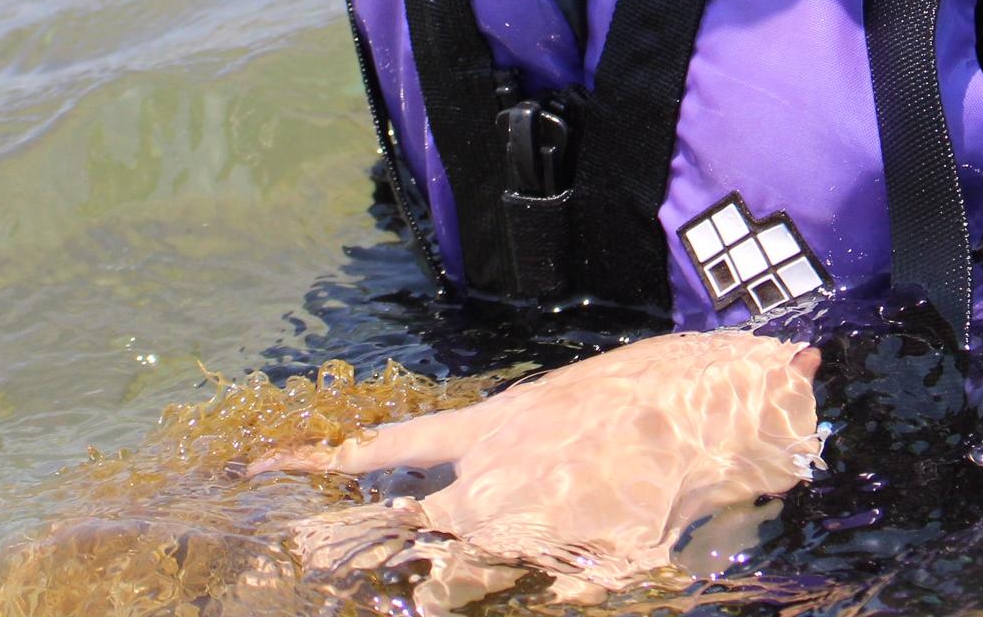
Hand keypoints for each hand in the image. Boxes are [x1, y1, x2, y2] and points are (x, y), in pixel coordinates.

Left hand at [250, 329, 822, 610]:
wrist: (721, 402)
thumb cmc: (651, 388)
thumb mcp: (564, 404)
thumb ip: (513, 445)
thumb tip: (476, 473)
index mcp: (493, 430)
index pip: (388, 446)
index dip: (320, 459)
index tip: (260, 467)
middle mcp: (498, 483)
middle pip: (410, 531)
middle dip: (366, 552)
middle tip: (320, 569)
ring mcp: (535, 532)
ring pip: (456, 579)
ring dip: (436, 590)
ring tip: (420, 590)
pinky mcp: (582, 571)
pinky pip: (540, 601)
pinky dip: (523, 596)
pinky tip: (559, 584)